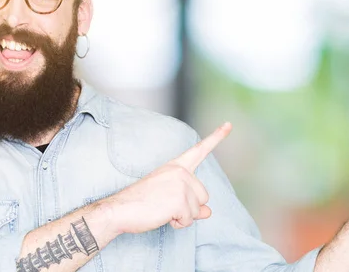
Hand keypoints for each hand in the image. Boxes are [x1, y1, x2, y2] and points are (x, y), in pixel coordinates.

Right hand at [103, 122, 231, 234]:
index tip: (229, 124)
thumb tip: (208, 212)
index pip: (199, 150)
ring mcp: (181, 185)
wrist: (119, 209)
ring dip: (183, 216)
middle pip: (203, 196)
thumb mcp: (168, 198)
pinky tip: (162, 216)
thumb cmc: (141, 202)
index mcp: (176, 166)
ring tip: (162, 210)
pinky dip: (178, 223)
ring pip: (198, 210)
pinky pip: (189, 219)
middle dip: (189, 207)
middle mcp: (181, 172)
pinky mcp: (180, 200)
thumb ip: (191, 202)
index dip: (216, 137)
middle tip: (165, 205)